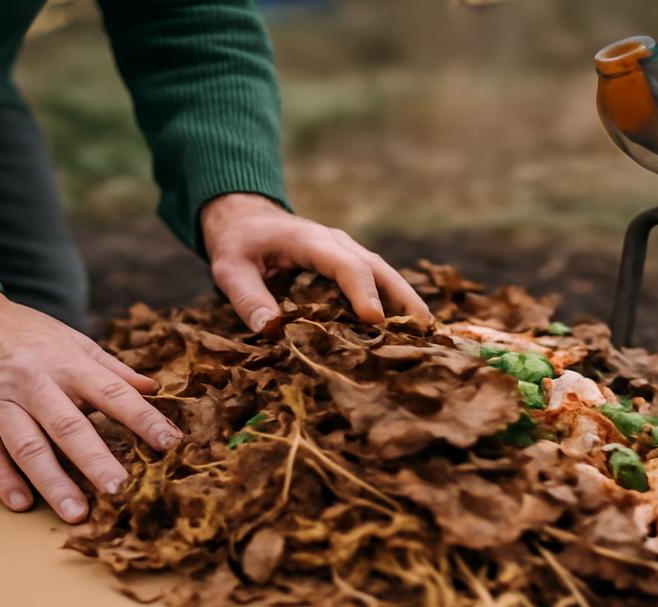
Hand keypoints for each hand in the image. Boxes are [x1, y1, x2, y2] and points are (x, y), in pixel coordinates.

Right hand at [0, 291, 181, 523]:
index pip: (112, 392)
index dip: (142, 418)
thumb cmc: (22, 332)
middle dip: (96, 460)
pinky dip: (2, 479)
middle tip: (120, 490)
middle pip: (68, 426)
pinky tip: (21, 504)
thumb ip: (111, 368)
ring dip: (52, 482)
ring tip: (76, 513)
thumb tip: (153, 389)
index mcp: (66, 363)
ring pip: (28, 446)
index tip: (170, 442)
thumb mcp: (70, 340)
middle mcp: (34, 383)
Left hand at [201, 193, 431, 330]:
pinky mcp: (350, 264)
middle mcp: (337, 243)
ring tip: (427, 335)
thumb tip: (269, 329)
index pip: (345, 265)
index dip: (362, 292)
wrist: (246, 219)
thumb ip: (247, 297)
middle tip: (424, 331)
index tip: (374, 320)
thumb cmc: (239, 244)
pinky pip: (378, 282)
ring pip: (385, 275)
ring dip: (406, 302)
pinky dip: (395, 303)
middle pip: (379, 268)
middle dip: (403, 298)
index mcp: (310, 240)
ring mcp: (347, 252)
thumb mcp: (229, 269)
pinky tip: (407, 330)